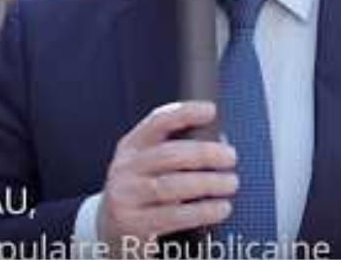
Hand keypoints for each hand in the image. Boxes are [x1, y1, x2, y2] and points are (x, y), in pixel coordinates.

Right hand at [96, 101, 237, 250]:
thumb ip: (177, 152)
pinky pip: (174, 216)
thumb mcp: (148, 166)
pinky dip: (203, 211)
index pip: (157, 122)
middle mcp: (125, 169)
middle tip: (230, 157)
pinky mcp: (133, 225)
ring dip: (208, 183)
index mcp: (131, 147)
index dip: (184, 113)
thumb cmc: (142, 193)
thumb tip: (220, 145)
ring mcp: (126, 197)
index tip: (210, 110)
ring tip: (231, 183)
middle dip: (204, 153)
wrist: (109, 231)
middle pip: (168, 154)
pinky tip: (221, 208)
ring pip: (171, 186)